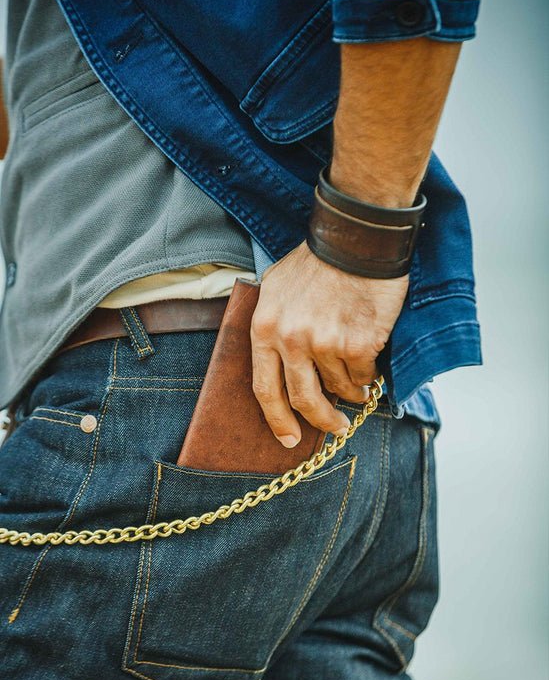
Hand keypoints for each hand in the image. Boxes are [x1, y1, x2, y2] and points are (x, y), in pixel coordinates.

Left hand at [250, 241, 407, 446]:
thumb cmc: (317, 262)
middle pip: (304, 398)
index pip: (264, 388)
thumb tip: (276, 364)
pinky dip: (369, 374)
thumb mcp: (275, 288)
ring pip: (339, 386)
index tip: (288, 438)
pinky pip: (364, 375)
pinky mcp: (358, 344)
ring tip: (359, 379)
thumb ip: (271, 325)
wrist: (356, 240)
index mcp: (265, 328)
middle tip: (336, 427)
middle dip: (322, 420)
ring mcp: (325, 344)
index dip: (276, 419)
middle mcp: (291, 340)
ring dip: (351, 388)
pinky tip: (370, 361)